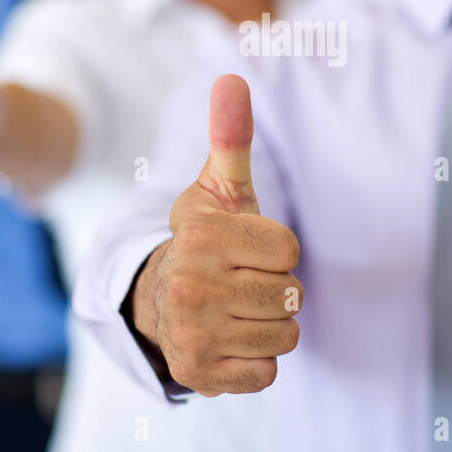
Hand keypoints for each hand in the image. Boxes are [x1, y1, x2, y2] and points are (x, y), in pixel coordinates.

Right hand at [132, 74, 301, 395]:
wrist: (161, 301)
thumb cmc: (208, 242)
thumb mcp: (219, 190)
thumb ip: (231, 138)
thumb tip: (233, 76)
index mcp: (201, 236)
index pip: (289, 249)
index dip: (278, 250)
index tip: (247, 249)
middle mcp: (190, 284)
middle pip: (290, 294)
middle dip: (277, 289)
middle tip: (242, 283)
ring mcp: (192, 333)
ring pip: (285, 335)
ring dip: (270, 325)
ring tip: (237, 311)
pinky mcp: (200, 374)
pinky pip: (268, 371)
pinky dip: (257, 360)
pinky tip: (230, 341)